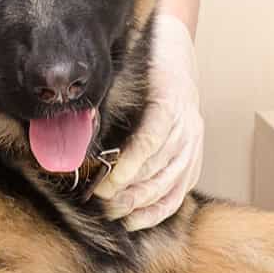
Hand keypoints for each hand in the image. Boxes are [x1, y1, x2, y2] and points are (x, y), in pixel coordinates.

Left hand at [92, 13, 203, 230]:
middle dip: (128, 191)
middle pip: (160, 168)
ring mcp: (195, 142)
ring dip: (140, 204)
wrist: (175, 52)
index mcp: (170, 100)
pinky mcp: (195, 157)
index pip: (151, 141)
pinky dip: (158, 210)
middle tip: (98, 201)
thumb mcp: (124, 72)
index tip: (105, 184)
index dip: (128, 166)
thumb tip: (78, 123)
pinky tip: (134, 220)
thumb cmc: (142, 62)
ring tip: (111, 212)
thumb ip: (106, 100)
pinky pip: (180, 191)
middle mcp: (188, 125)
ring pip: (171, 183)